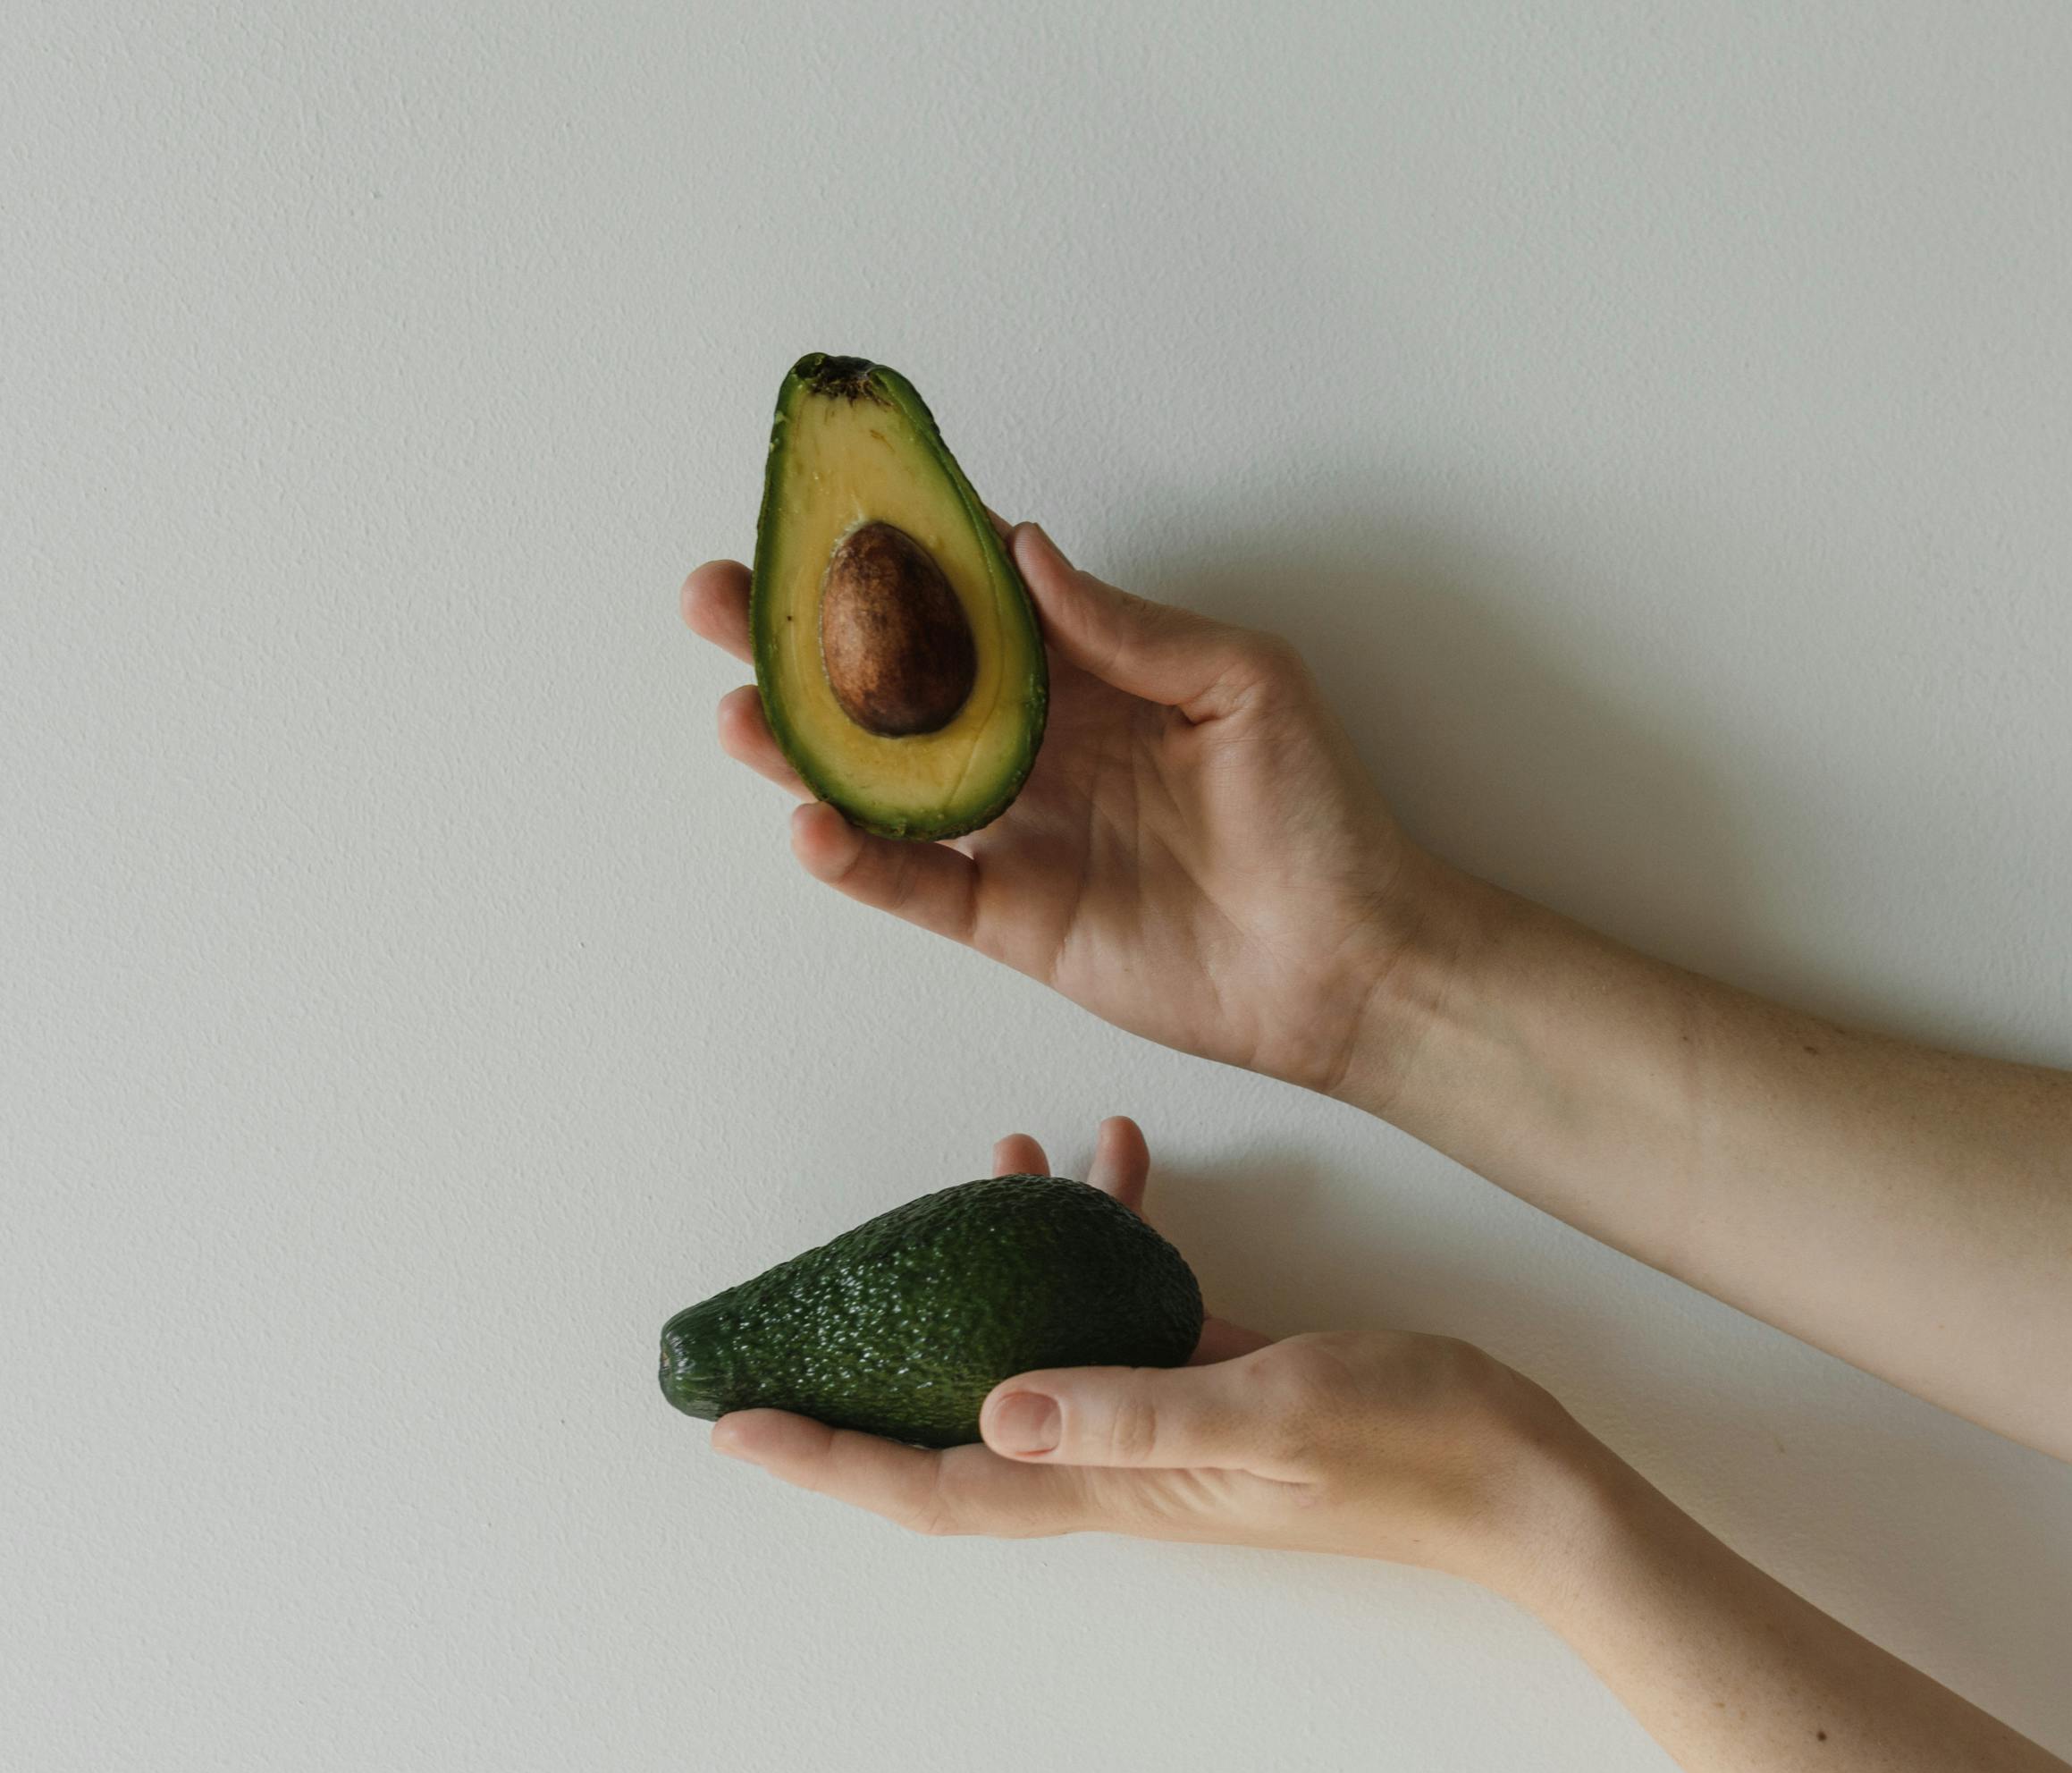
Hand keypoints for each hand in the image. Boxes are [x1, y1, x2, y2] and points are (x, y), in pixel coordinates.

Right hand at [682, 529, 1453, 1098]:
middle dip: (807, 644)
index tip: (819, 514)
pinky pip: (916, 886)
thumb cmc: (1323, 812)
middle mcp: (1041, 745)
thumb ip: (1129, 624)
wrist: (1350, 958)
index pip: (973, 600)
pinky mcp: (1015, 919)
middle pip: (900, 685)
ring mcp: (1021, 833)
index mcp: (1094, 671)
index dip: (897, 559)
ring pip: (887, 782)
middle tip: (721, 601)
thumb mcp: (1245, 682)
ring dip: (806, 749)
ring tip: (736, 712)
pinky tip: (810, 824)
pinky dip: (858, 861)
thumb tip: (1024, 549)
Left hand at [706, 1117, 1608, 1596]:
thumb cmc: (1406, 1447)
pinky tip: (1119, 1160)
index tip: (737, 1424)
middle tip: (804, 1294)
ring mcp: (1167, 1418)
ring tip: (993, 1162)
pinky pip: (1125, 1305)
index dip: (829, 1461)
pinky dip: (1108, 1237)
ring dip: (992, 1264)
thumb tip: (993, 1410)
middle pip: (952, 1426)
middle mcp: (1119, 1459)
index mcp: (1114, 1483)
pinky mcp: (1218, 1375)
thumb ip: (1133, 1411)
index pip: (935, 1487)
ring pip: (1034, 1344)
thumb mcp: (1268, 1409)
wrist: (1516, 1471)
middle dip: (871, 1363)